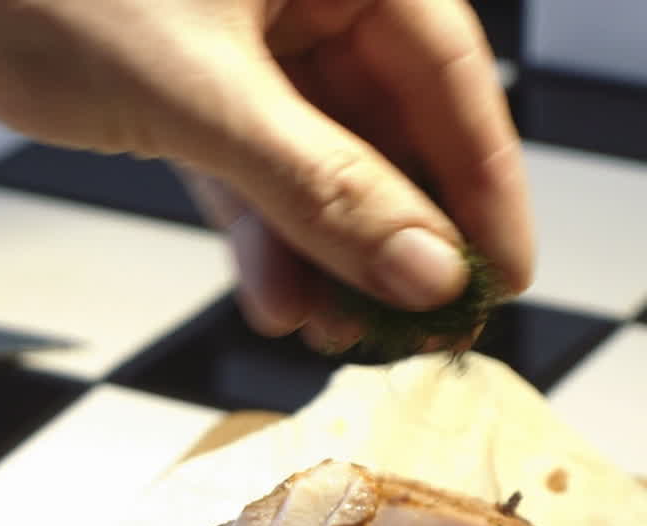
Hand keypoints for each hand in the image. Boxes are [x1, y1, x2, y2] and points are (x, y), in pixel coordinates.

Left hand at [0, 0, 531, 346]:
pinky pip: (242, 170)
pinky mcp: (178, 85)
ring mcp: (237, 38)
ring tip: (334, 334)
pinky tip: (274, 298)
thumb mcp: (203, 100)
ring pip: (311, 158)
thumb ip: (319, 187)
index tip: (501, 278)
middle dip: (392, 236)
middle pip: (385, 124)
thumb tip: (421, 268)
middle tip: (416, 329)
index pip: (451, 71)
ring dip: (322, 252)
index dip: (481, 186)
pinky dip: (257, 235)